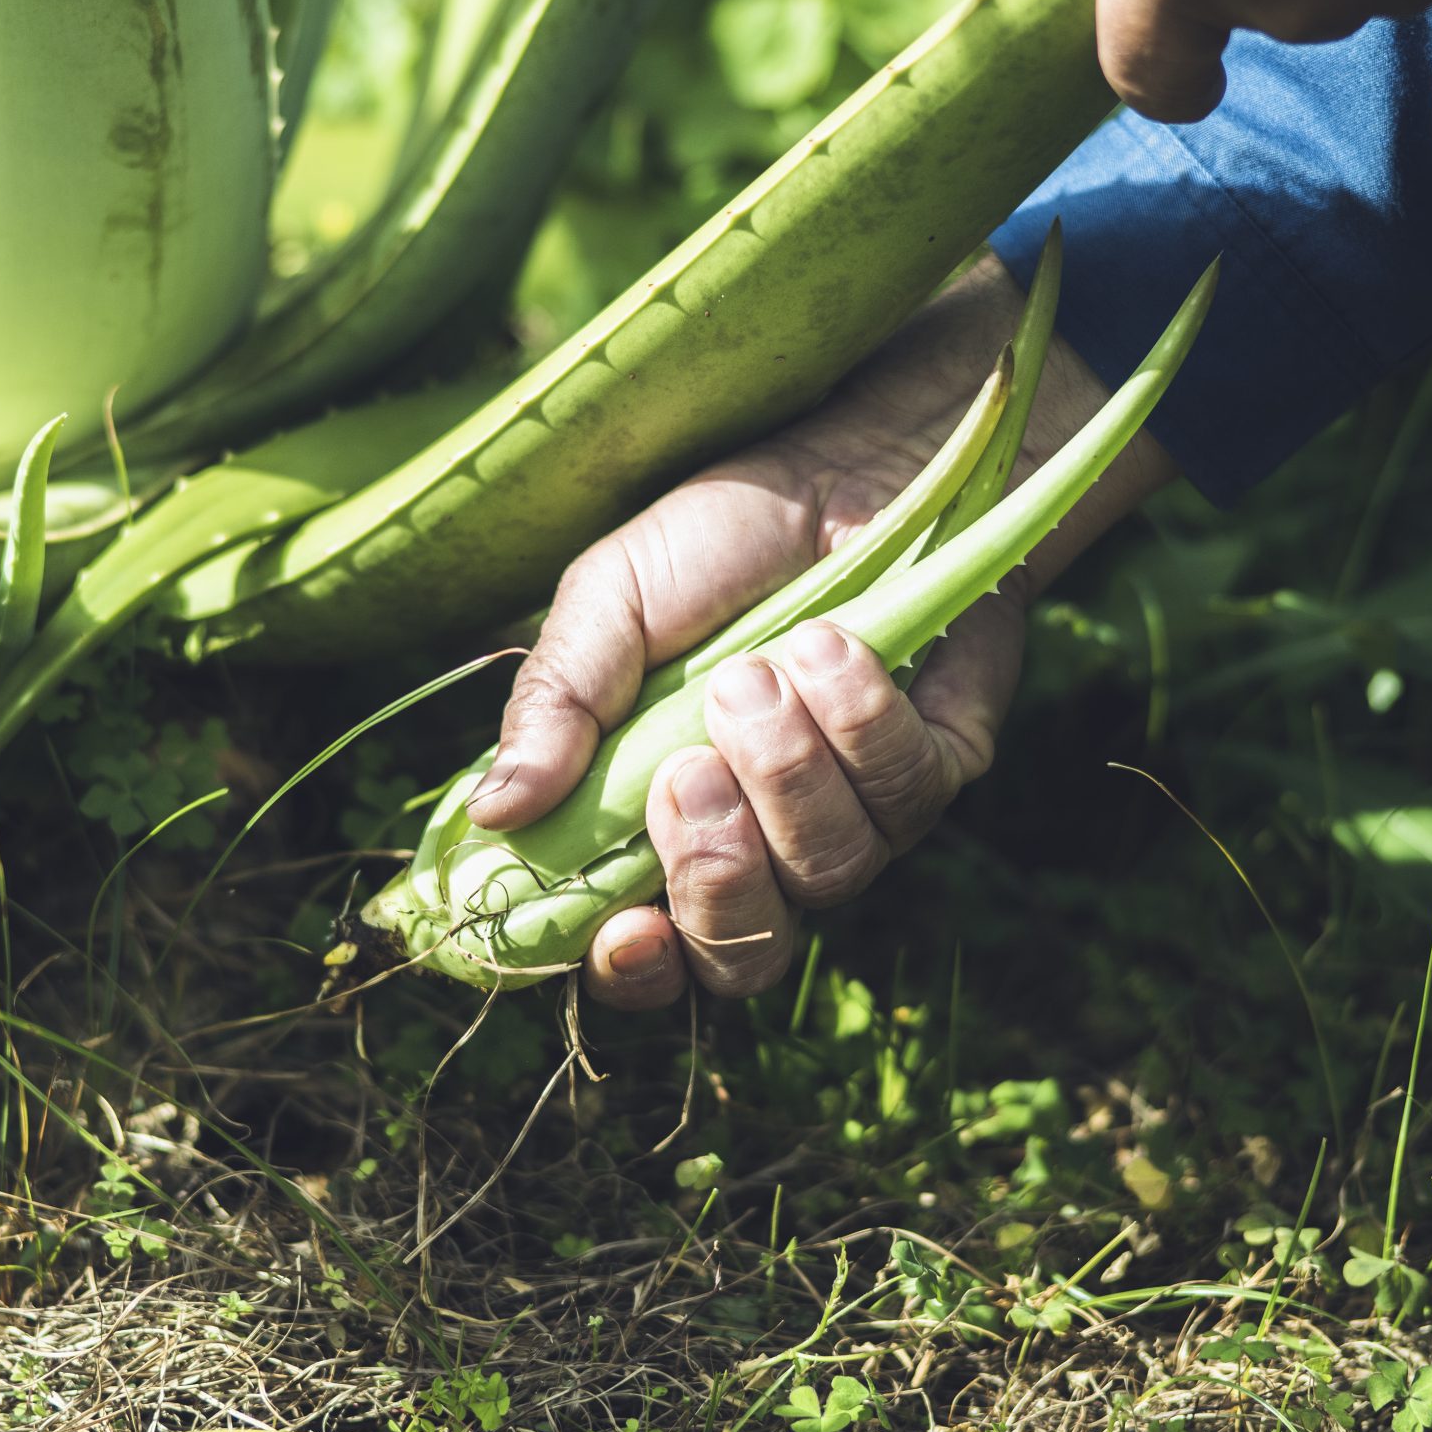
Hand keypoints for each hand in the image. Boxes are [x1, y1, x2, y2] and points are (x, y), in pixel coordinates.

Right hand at [465, 258, 1176, 1009]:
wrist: (851, 459)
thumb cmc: (720, 539)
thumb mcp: (609, 602)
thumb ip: (555, 706)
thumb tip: (493, 814)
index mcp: (659, 825)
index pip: (647, 956)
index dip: (633, 971)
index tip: (620, 927)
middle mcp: (762, 846)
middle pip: (745, 955)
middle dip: (715, 880)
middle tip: (688, 775)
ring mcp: (856, 819)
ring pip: (829, 873)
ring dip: (784, 773)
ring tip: (756, 670)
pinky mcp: (937, 772)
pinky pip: (904, 793)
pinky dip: (857, 719)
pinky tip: (834, 644)